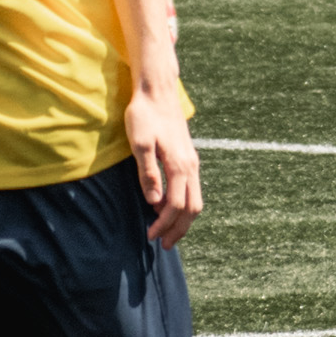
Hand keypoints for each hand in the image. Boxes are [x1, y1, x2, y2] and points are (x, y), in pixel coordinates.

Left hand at [125, 85, 201, 246]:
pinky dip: (184, 205)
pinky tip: (169, 208)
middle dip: (179, 229)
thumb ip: (147, 173)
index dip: (164, 224)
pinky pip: (192, 189)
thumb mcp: (139, 143)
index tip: (150, 236)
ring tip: (169, 232)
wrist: (157, 92)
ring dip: (184, 220)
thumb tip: (153, 201)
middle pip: (192, 207)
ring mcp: (191, 162)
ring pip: (196, 199)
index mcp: (179, 165)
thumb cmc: (144, 115)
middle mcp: (190, 166)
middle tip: (164, 245)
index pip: (176, 205)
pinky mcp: (188, 158)